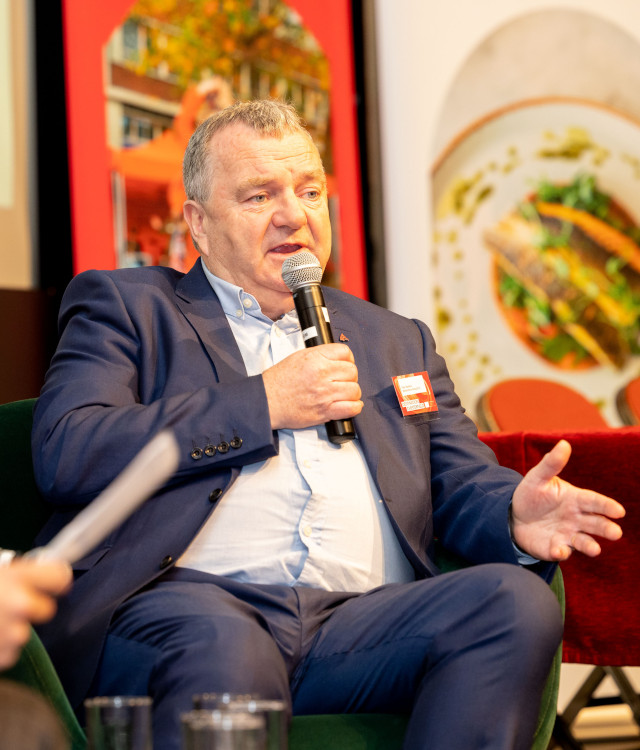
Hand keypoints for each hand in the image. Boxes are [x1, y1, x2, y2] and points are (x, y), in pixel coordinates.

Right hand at [0, 558, 71, 669]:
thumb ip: (22, 574)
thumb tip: (49, 574)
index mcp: (18, 576)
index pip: (60, 578)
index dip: (56, 581)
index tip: (52, 585)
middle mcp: (19, 604)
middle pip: (47, 610)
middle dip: (33, 609)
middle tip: (13, 605)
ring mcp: (10, 633)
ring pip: (24, 634)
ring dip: (10, 631)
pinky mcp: (1, 656)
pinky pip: (8, 653)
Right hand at [262, 344, 362, 429]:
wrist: (267, 401)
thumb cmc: (279, 380)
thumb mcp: (298, 357)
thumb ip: (319, 355)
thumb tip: (337, 358)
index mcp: (315, 359)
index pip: (345, 353)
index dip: (348, 359)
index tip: (345, 364)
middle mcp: (322, 374)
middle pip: (352, 372)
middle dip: (350, 376)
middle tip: (343, 380)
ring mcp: (325, 394)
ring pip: (354, 390)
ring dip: (352, 392)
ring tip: (344, 393)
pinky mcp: (325, 411)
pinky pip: (351, 408)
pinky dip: (354, 407)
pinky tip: (350, 404)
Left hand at [510, 440, 624, 561]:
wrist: (513, 515)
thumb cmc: (532, 494)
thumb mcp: (538, 477)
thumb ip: (551, 463)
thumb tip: (564, 444)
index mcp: (575, 499)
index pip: (594, 502)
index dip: (606, 506)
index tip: (619, 511)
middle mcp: (576, 518)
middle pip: (596, 524)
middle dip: (606, 529)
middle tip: (615, 533)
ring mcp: (567, 534)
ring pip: (584, 541)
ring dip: (590, 546)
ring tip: (595, 549)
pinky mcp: (555, 547)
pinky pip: (561, 551)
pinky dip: (562, 552)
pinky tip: (559, 551)